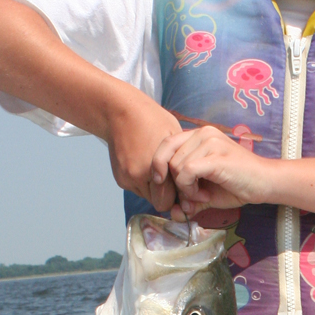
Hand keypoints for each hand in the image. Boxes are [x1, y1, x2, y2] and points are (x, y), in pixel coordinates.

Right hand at [106, 95, 186, 212]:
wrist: (120, 111)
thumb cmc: (153, 121)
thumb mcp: (176, 138)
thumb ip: (182, 163)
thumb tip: (194, 181)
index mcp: (155, 168)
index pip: (171, 200)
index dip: (181, 196)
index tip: (188, 189)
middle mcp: (138, 177)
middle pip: (160, 202)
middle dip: (169, 196)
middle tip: (177, 182)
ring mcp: (127, 179)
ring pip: (149, 197)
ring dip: (156, 189)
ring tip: (162, 171)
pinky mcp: (120, 178)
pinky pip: (138, 189)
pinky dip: (145, 183)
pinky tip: (147, 166)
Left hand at [150, 127, 274, 219]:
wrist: (265, 183)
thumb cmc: (238, 184)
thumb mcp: (206, 192)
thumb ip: (188, 199)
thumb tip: (173, 213)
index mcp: (199, 135)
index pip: (166, 143)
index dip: (159, 165)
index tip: (165, 185)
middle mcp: (203, 133)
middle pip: (168, 158)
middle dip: (175, 183)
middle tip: (192, 196)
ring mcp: (210, 142)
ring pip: (176, 166)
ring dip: (185, 188)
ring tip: (203, 195)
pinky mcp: (215, 156)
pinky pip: (186, 172)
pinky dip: (190, 189)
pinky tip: (205, 196)